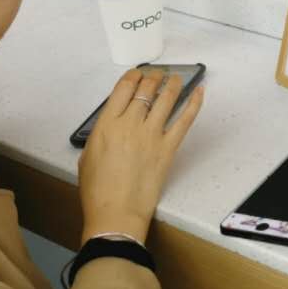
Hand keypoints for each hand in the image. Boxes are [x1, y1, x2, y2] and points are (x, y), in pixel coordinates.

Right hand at [77, 68, 204, 243]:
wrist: (116, 214)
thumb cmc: (98, 191)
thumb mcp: (87, 156)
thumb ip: (101, 134)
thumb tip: (113, 124)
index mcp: (107, 124)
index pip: (124, 87)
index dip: (134, 76)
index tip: (138, 74)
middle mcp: (130, 124)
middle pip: (147, 89)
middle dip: (154, 77)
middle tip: (158, 75)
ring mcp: (152, 134)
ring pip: (167, 98)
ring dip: (174, 83)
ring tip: (176, 78)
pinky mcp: (169, 148)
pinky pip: (185, 119)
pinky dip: (194, 103)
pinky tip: (200, 91)